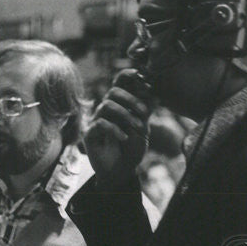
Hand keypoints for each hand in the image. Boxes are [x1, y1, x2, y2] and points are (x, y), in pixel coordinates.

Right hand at [84, 69, 151, 188]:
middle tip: (144, 112)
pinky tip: (124, 137)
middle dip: (131, 99)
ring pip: (107, 104)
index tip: (140, 75)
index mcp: (121, 105)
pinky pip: (101, 123)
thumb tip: (155, 92)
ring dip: (125, 114)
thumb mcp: (143, 128)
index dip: (127, 76)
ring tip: (137, 127)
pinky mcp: (90, 133)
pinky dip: (115, 129)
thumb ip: (146, 111)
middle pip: (114, 91)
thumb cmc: (132, 149)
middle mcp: (107, 110)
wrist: (122, 171)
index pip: (120, 84)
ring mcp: (97, 121)